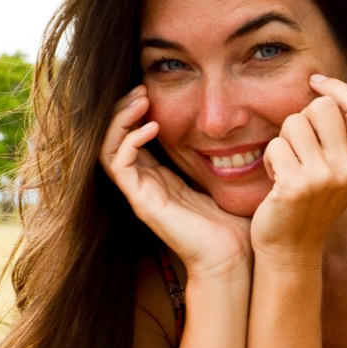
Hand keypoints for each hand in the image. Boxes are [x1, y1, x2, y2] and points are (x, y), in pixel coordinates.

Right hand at [99, 86, 251, 278]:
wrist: (232, 258)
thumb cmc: (233, 225)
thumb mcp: (224, 180)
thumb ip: (220, 157)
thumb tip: (238, 131)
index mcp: (161, 179)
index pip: (133, 138)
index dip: (136, 113)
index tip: (151, 91)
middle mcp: (145, 184)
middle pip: (114, 139)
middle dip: (123, 110)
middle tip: (140, 89)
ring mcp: (140, 194)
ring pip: (108, 148)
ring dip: (119, 120)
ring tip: (139, 100)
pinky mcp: (141, 202)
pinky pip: (118, 165)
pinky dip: (129, 141)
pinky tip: (151, 127)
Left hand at [250, 75, 346, 262]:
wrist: (292, 249)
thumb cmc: (310, 204)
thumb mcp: (339, 172)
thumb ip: (340, 137)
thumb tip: (323, 86)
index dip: (337, 87)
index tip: (315, 82)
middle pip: (322, 107)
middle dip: (302, 118)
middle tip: (297, 145)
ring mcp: (324, 178)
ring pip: (294, 123)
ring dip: (283, 140)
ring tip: (286, 165)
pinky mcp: (296, 186)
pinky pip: (275, 145)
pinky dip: (269, 158)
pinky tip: (275, 179)